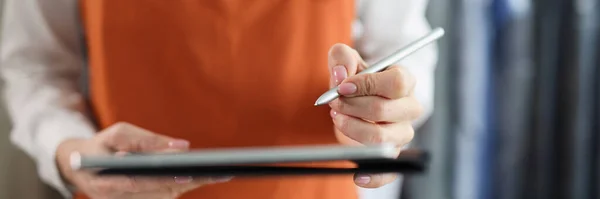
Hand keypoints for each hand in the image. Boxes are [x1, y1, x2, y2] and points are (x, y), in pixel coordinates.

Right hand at [56, 122, 232, 198]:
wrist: (78, 164)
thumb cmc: (101, 145)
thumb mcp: (118, 133)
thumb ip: (147, 139)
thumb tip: (181, 146)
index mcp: (106, 182)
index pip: (140, 183)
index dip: (165, 179)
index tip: (188, 172)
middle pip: (159, 194)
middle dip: (188, 182)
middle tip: (215, 173)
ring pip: (164, 197)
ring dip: (188, 185)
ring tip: (213, 174)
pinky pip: (162, 196)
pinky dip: (180, 186)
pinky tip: (199, 177)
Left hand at [327, 44, 422, 187]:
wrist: (355, 103)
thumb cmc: (355, 81)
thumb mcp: (346, 62)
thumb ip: (342, 57)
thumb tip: (341, 74)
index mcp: (404, 81)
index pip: (396, 83)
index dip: (366, 84)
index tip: (342, 87)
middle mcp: (409, 108)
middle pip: (383, 110)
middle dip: (351, 106)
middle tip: (334, 103)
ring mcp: (402, 134)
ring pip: (379, 138)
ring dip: (351, 128)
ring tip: (337, 118)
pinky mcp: (392, 156)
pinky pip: (388, 173)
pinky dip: (372, 177)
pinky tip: (356, 176)